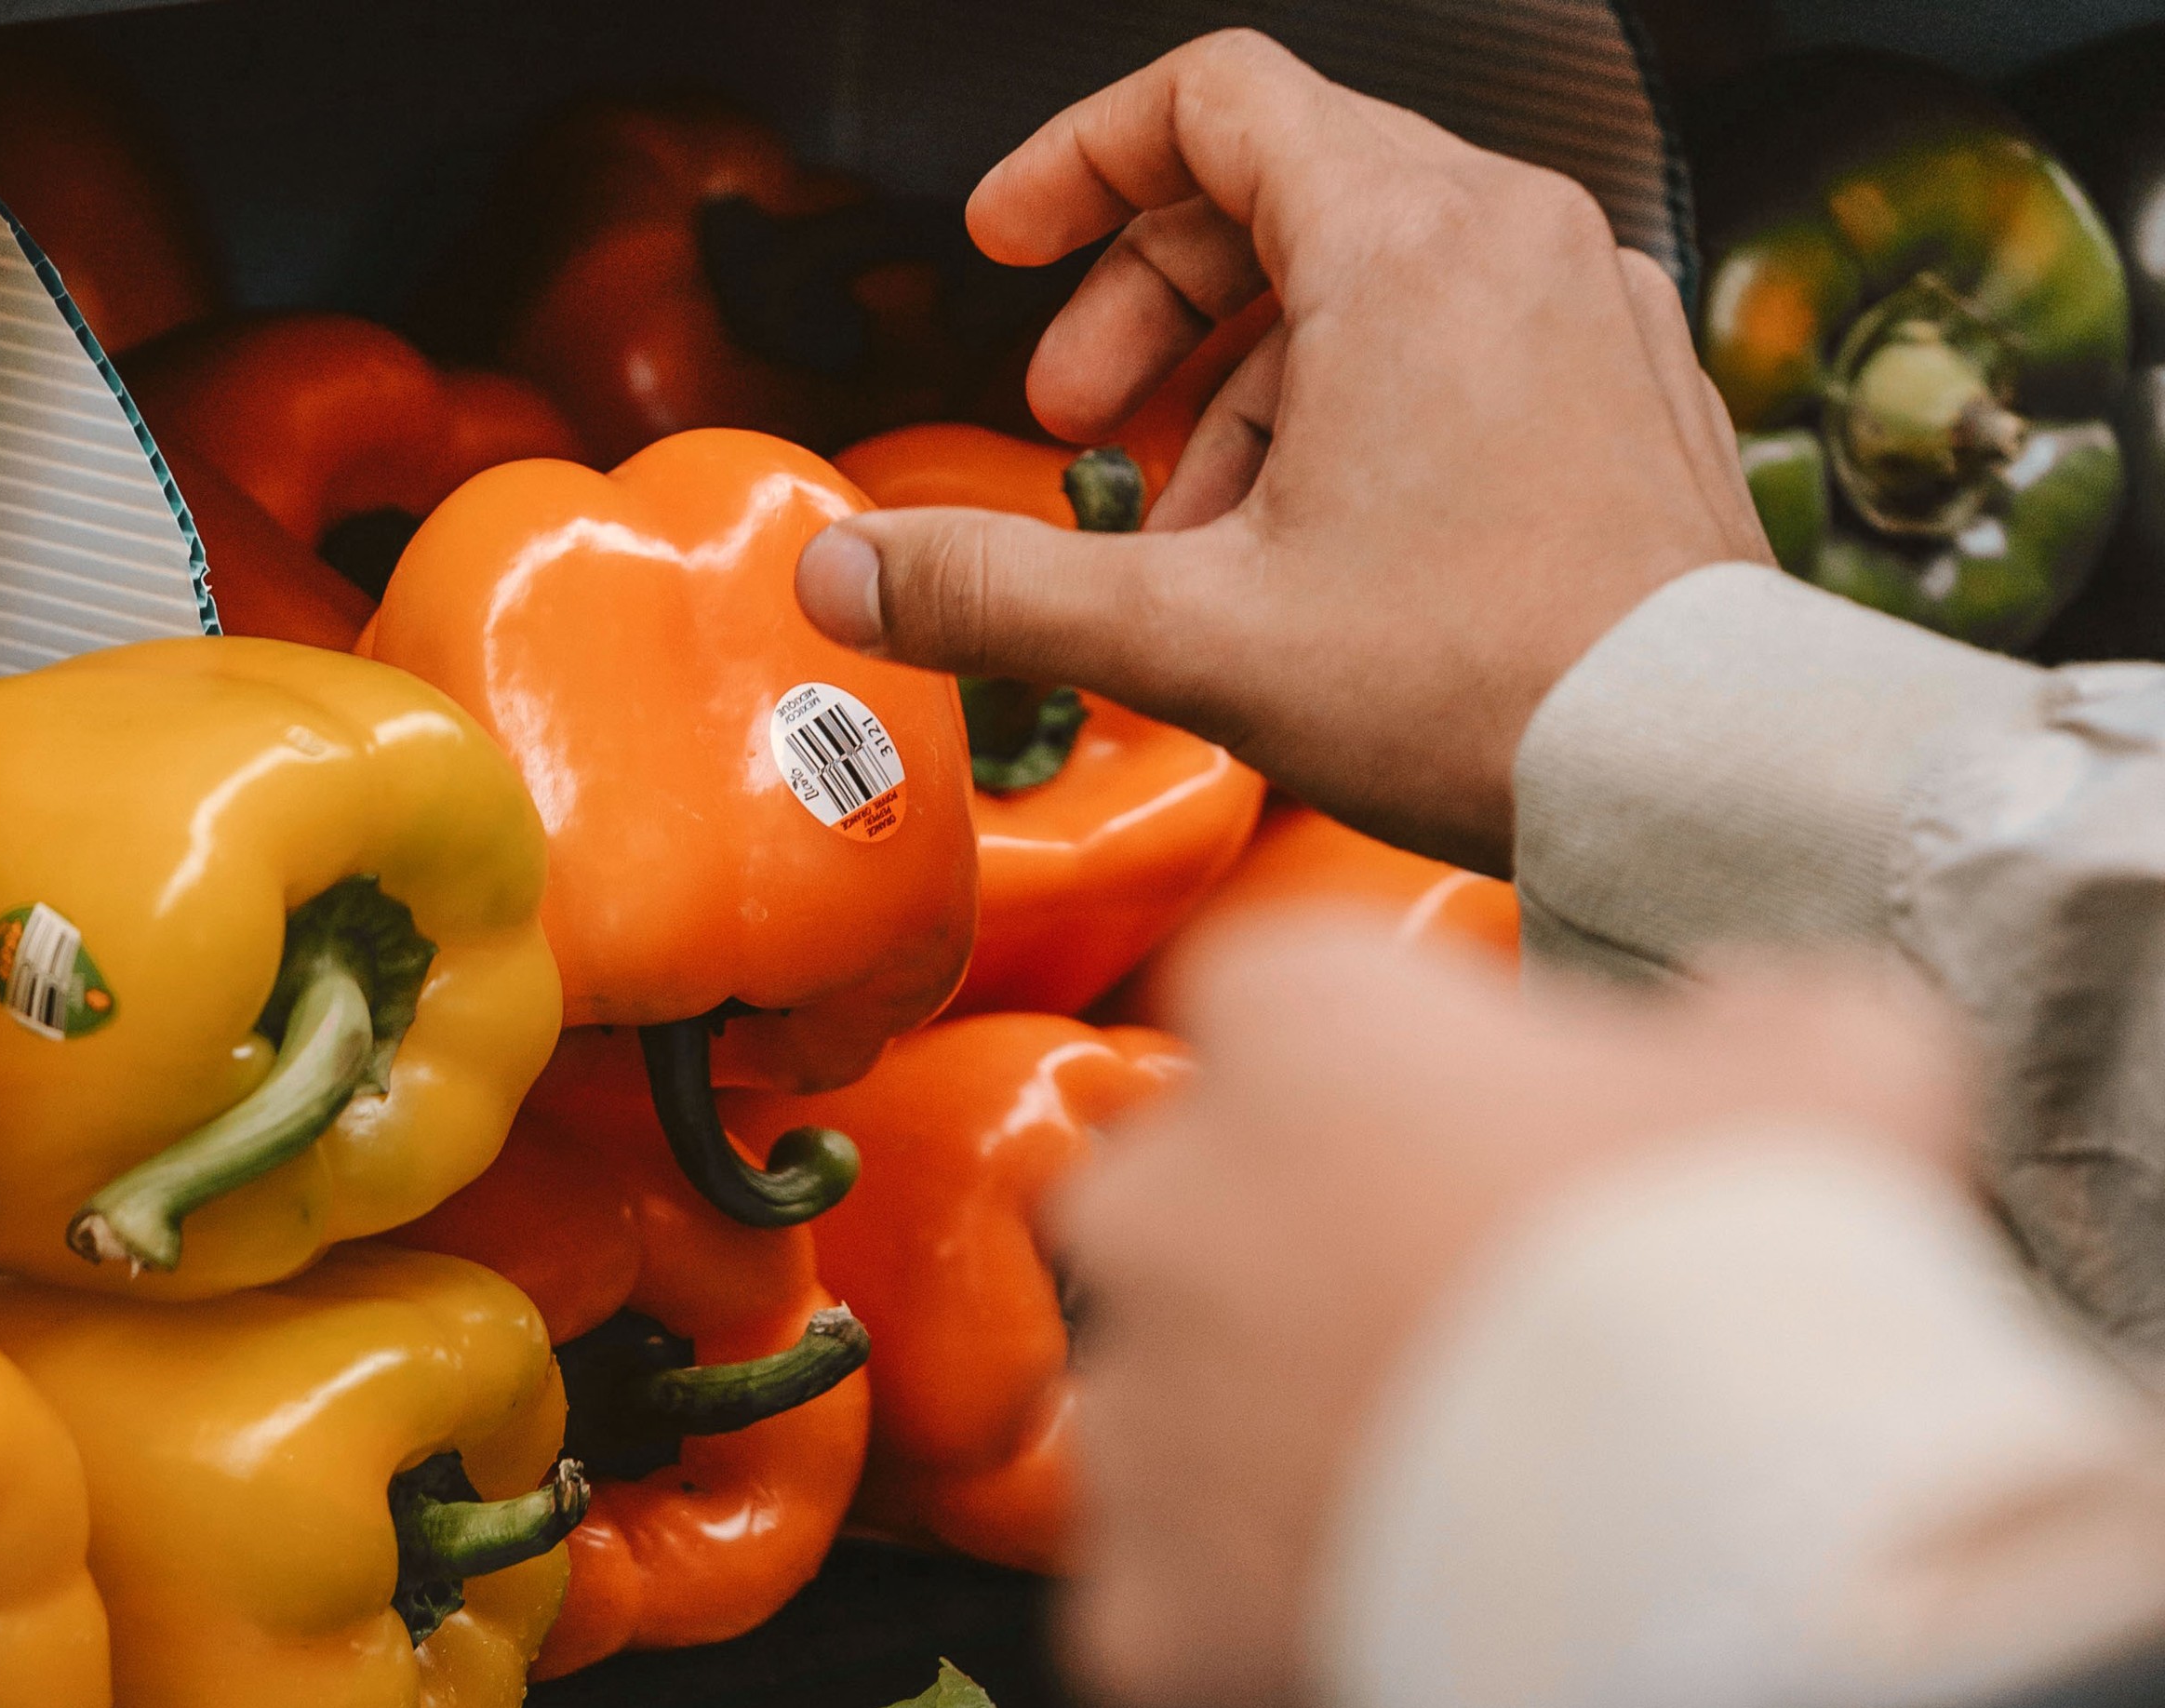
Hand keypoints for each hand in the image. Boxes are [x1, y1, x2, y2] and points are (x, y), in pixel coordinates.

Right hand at [792, 32, 1766, 870]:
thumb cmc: (1485, 689)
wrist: (1701, 771)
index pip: (1214, 100)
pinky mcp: (1631, 391)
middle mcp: (1516, 238)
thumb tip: (843, 576)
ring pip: (1371, 275)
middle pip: (1281, 186)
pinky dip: (1355, 407)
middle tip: (1072, 424)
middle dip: (1145, 301)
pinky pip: (1462, 341)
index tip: (1006, 243)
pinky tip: (1315, 551)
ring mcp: (1591, 308)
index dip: (1078, 162)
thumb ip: (996, 592)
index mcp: (1408, 243)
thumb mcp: (1191, 639)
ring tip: (1190, 529)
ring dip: (1243, 380)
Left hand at [1056, 920, 1973, 1707]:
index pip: (1281, 1000)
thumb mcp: (1833, 1059)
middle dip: (1293, 1259)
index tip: (1485, 1146)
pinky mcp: (1134, 1597)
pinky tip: (1373, 1620)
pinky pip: (1159, 1595)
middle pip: (1192, 1204)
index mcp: (1294, 1023)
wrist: (1733, 1543)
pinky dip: (1243, 1612)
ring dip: (1263, 1442)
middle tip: (1460, 1338)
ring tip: (1442, 1500)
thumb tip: (1730, 1020)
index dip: (1385, 1073)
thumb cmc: (1769, 1262)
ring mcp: (1132, 1405)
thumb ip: (1747, 1015)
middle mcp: (1158, 1198)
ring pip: (1163, 1409)